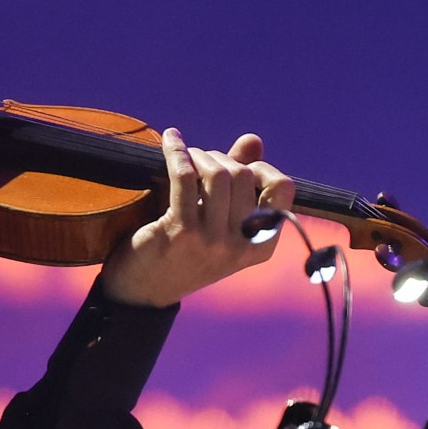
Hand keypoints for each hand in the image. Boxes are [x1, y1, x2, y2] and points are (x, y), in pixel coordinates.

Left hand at [98, 130, 293, 307]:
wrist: (145, 290)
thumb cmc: (185, 251)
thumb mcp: (220, 223)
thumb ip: (240, 182)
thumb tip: (253, 141)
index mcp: (260, 246)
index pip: (282, 189)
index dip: (262, 168)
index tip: (238, 166)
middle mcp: (241, 246)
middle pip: (243, 175)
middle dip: (219, 158)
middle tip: (199, 161)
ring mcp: (212, 241)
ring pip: (217, 174)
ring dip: (199, 155)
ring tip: (186, 157)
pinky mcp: (180, 232)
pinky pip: (184, 176)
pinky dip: (176, 151)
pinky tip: (170, 139)